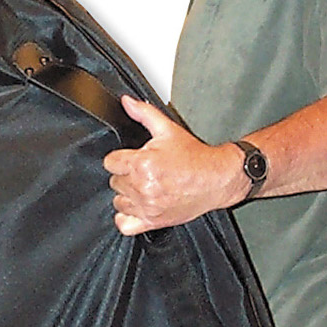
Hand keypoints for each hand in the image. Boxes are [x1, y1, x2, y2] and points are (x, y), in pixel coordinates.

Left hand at [102, 96, 246, 234]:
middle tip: (143, 172)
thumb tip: (127, 102)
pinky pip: (124, 225)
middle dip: (126, 175)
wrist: (216, 178)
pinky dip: (127, 218)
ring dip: (127, 195)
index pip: (110, 163)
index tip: (131, 159)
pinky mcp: (153, 221)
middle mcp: (142, 187)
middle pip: (114, 182)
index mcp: (142, 163)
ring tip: (143, 188)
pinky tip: (137, 207)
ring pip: (118, 202)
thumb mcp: (168, 129)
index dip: (120, 159)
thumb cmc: (195, 157)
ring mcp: (147, 206)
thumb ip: (144, 114)